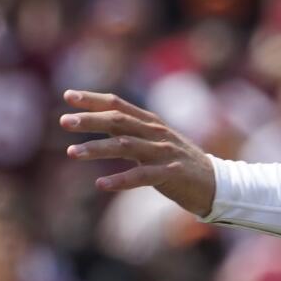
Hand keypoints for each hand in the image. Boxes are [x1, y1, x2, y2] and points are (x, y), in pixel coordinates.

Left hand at [60, 90, 214, 215]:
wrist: (216, 184)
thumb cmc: (179, 163)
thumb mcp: (154, 142)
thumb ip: (130, 132)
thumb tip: (99, 121)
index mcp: (151, 123)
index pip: (119, 104)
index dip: (93, 99)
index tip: (67, 95)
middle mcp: (156, 133)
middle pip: (119, 121)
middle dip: (90, 120)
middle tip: (64, 122)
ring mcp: (164, 152)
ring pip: (126, 146)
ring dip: (97, 148)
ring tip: (72, 152)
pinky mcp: (171, 173)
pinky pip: (142, 176)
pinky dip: (121, 179)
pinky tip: (101, 184)